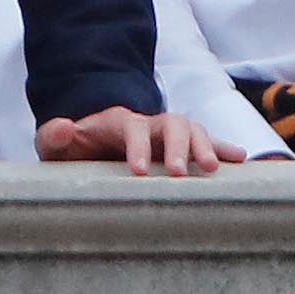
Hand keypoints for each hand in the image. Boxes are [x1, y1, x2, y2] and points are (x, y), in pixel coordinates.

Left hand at [33, 105, 227, 176]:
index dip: (137, 146)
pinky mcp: (181, 146)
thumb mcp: (57, 145)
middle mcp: (148, 122)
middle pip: (171, 122)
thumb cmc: (74, 149)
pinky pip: (207, 142)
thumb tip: (63, 128)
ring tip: (212, 169)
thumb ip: (54, 137)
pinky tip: (239, 160)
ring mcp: (167, 133)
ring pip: (192, 128)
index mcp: (118, 121)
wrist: (91, 143)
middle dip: (178, 145)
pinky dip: (224, 149)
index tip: (139, 171)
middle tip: (180, 172)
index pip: (132, 126)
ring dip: (205, 145)